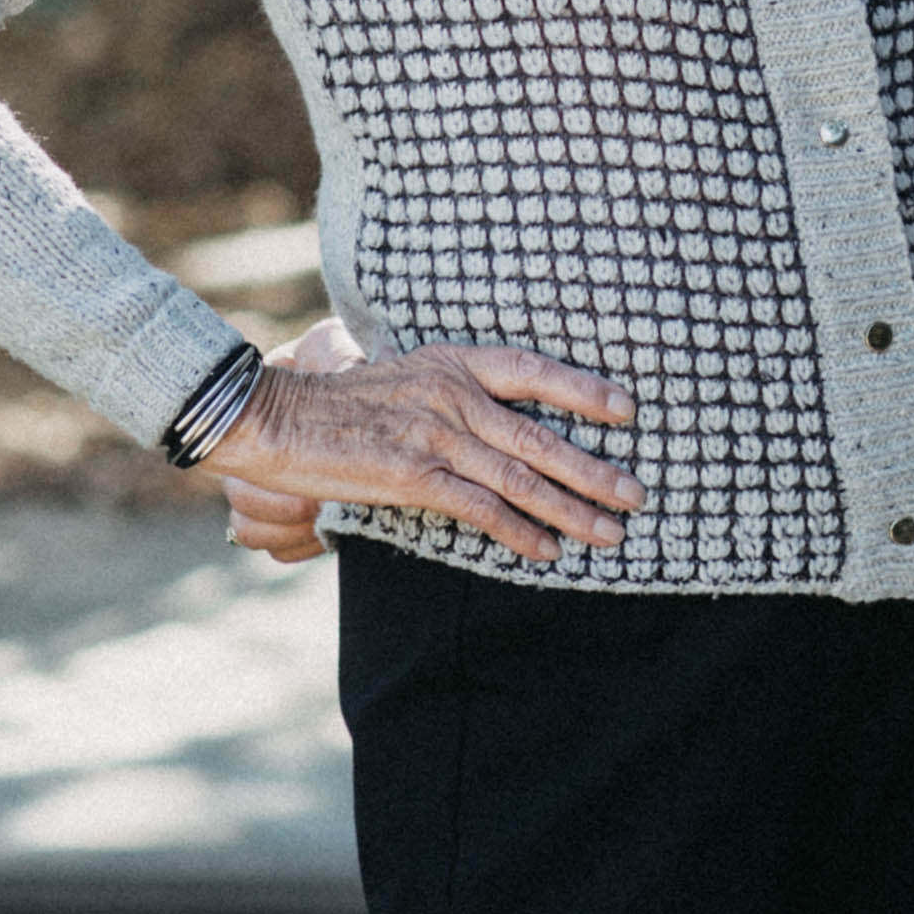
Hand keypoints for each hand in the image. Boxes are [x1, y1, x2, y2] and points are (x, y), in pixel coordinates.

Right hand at [200, 322, 641, 564]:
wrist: (275, 418)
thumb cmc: (337, 404)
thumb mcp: (402, 376)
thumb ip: (449, 392)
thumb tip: (492, 420)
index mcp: (451, 361)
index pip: (532, 370)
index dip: (583, 389)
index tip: (629, 409)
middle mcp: (451, 394)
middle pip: (541, 435)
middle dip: (595, 470)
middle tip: (638, 494)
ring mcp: (435, 436)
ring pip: (521, 477)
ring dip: (571, 510)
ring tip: (610, 532)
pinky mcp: (413, 477)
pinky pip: (482, 509)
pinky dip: (520, 533)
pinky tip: (548, 552)